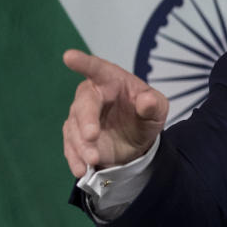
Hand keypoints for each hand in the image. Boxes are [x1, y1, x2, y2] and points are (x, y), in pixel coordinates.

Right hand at [62, 49, 167, 176]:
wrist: (138, 140)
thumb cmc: (146, 113)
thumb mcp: (157, 109)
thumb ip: (153, 104)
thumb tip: (147, 100)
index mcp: (111, 80)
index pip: (97, 68)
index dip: (83, 63)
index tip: (69, 56)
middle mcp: (92, 95)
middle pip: (83, 104)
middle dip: (85, 121)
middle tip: (91, 136)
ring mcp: (80, 116)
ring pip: (74, 129)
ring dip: (81, 145)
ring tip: (93, 161)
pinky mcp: (75, 136)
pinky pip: (71, 146)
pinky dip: (75, 158)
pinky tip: (80, 170)